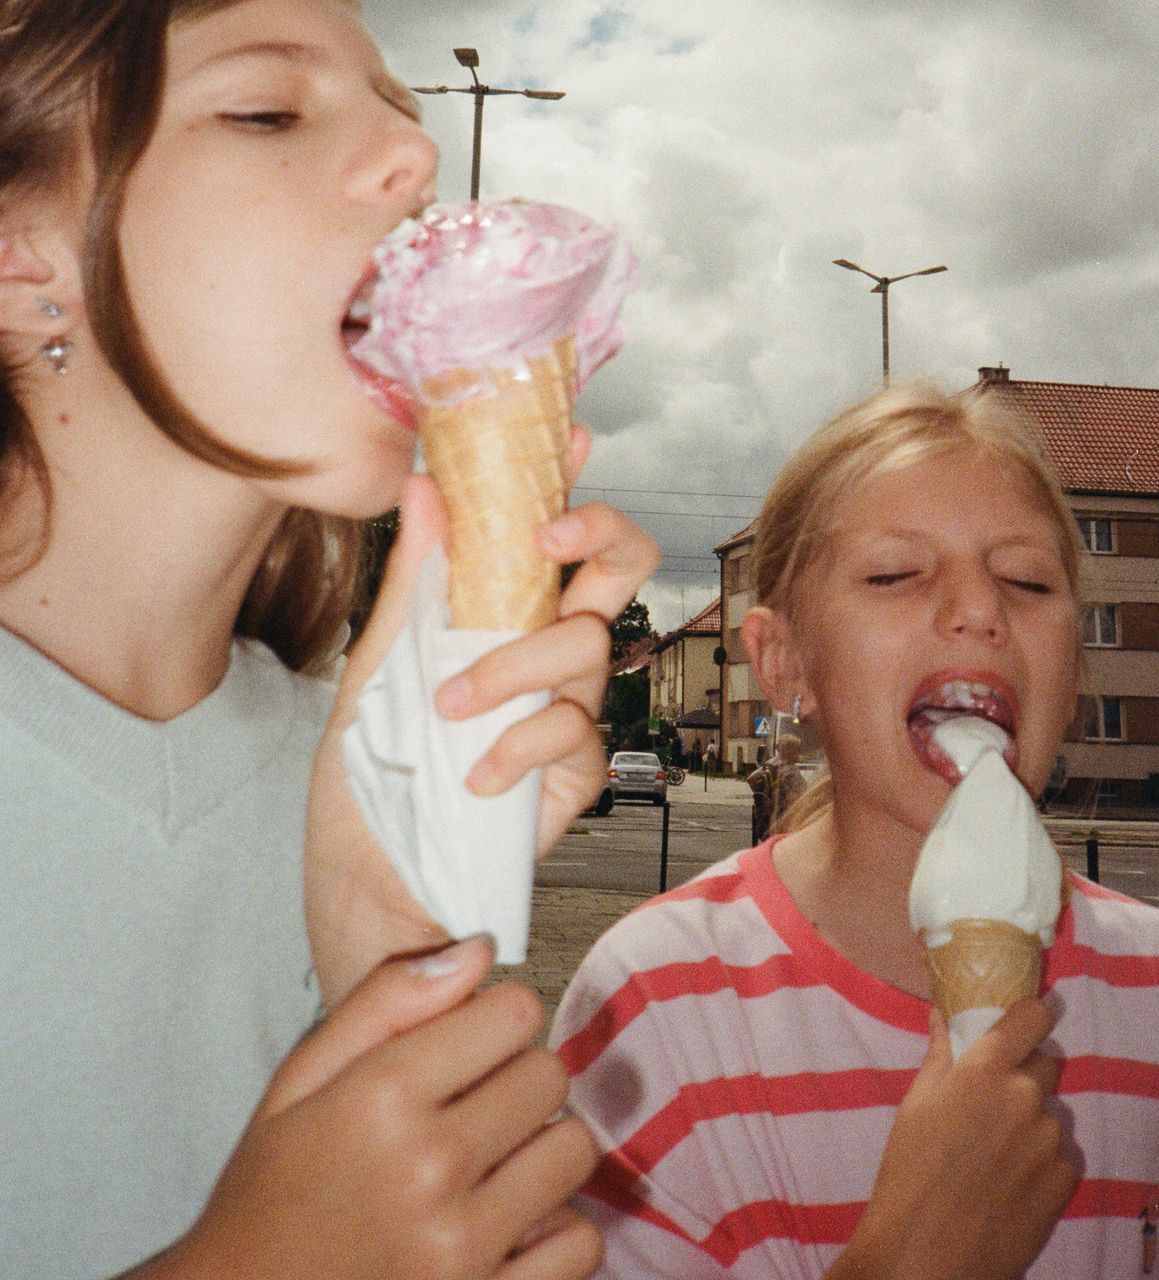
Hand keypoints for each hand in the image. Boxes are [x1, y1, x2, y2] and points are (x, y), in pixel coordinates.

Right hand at [131, 942, 601, 1279]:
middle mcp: (429, 1168)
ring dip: (542, 1149)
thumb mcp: (298, 1082)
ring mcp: (462, 1247)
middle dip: (519, 1077)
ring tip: (493, 1162)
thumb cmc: (269, 1199)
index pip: (513, 1012)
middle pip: (549, 1074)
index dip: (496, 1018)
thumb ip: (385, 1001)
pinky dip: (557, 1233)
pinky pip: (579, 1246)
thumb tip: (475, 951)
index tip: (474, 1042)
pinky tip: (510, 1224)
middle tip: (476, 1105)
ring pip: (573, 1150)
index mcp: (381, 1099)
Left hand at [307, 442, 659, 1002]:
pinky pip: (578, 733)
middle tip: (546, 541)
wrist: (365, 891)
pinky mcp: (574, 777)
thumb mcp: (370, 674)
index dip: (577, 479)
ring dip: (515, 666)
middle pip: (622, 568)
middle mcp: (545, 653)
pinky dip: (522, 744)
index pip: (556, 533)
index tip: (574, 439)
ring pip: (591, 647)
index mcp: (500, 615)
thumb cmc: (367, 785)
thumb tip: (424, 487)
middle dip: (602, 536)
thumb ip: (410, 587)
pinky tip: (474, 773)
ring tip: (446, 708)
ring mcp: (566, 712)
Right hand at [831, 999, 1076, 1279]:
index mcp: (986, 1069)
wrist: (926, 1251)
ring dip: (1034, 1124)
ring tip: (1000, 1156)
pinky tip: (1015, 1184)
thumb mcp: (916, 1104)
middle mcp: (1026, 1096)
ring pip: (1052, 1114)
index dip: (1031, 1017)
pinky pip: (1063, 1155)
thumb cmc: (910, 1171)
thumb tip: (944, 1014)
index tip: (1024, 1025)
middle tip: (996, 1106)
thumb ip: (940, 1054)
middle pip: (1046, 1064)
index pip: (1032, 1017)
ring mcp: (1050, 1139)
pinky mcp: (1065, 1180)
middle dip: (1026, 1076)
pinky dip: (1045, 1163)